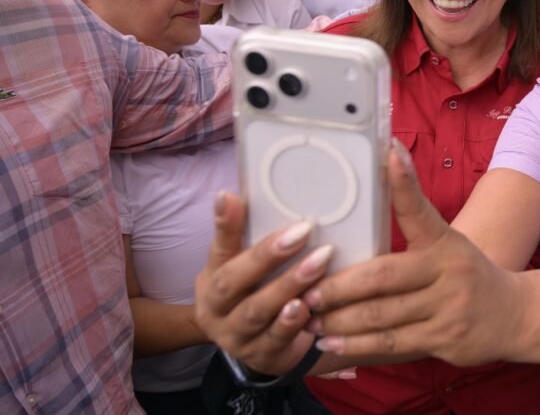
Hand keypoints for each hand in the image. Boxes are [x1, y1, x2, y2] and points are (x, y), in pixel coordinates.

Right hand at [193, 191, 332, 375]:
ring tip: (315, 265)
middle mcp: (216, 312)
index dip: (225, 225)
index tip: (232, 197)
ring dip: (288, 287)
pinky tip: (311, 307)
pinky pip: (278, 341)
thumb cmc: (250, 292)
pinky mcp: (262, 358)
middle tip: (303, 230)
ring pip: (258, 313)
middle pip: (234, 282)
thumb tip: (230, 194)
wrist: (253, 345)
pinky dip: (294, 324)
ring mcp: (237, 339)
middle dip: (267, 256)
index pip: (217, 250)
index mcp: (211, 282)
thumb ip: (238, 233)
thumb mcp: (240, 265)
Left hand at [303, 141, 525, 366]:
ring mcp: (447, 307)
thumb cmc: (466, 274)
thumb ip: (414, 228)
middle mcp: (447, 271)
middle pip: (383, 276)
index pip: (418, 209)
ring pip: (380, 315)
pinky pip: (391, 343)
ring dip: (338, 319)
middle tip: (304, 289)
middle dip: (338, 286)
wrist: (515, 315)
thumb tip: (376, 188)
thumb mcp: (448, 244)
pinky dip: (356, 345)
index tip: (388, 152)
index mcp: (445, 241)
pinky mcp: (444, 339)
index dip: (402, 182)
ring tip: (308, 319)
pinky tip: (331, 343)